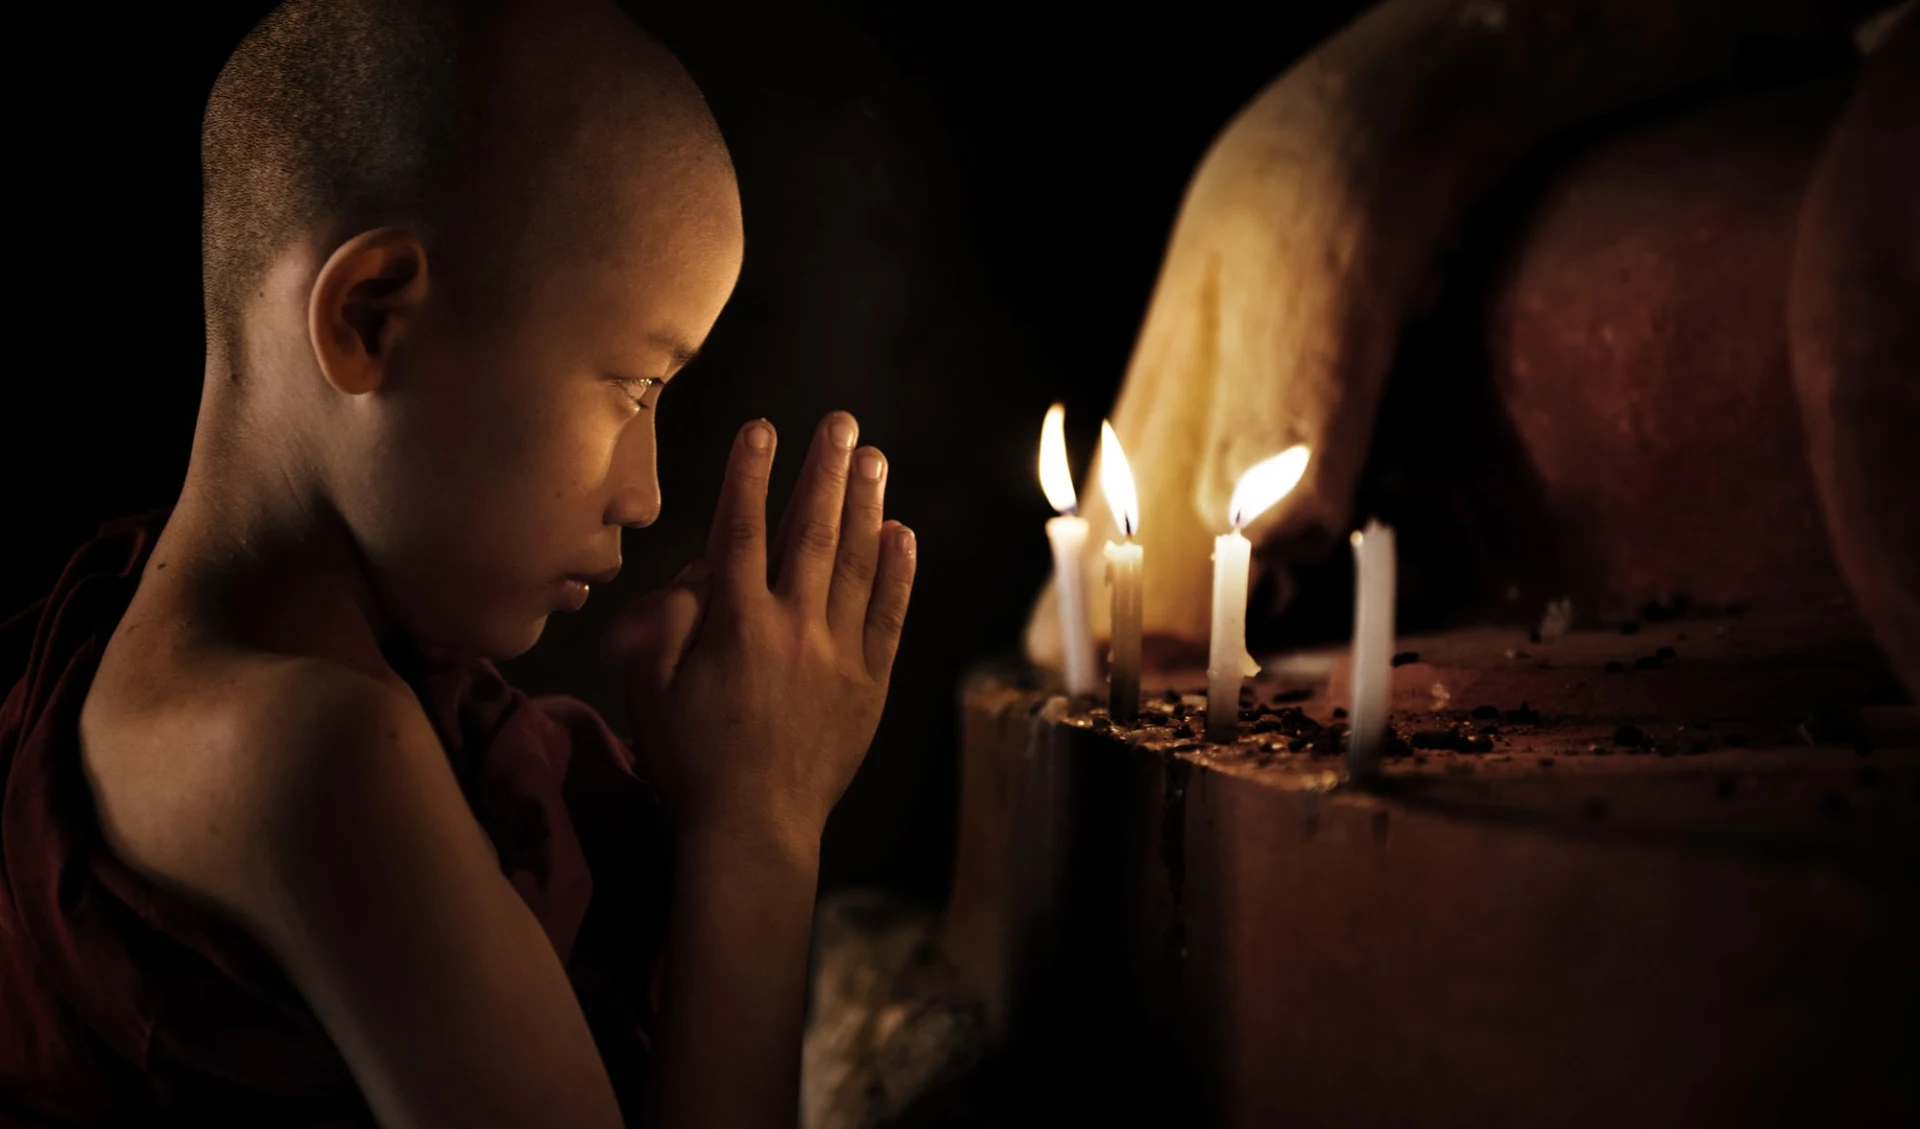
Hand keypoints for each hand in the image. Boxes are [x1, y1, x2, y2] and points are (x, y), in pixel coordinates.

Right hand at [612, 412, 915, 845]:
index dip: (749, 475)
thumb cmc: (691, 759)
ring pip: (855, 562)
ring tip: (873, 458)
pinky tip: (902, 534)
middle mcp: (793, 627)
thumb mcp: (651, 687)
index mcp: (735, 623)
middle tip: (841, 423)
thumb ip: (670, 619)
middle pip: (810, 531)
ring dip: (865, 505)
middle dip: (824, 470)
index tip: (761, 429)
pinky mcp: (869, 684)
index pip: (742, 529)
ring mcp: (838, 653)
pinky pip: (889, 615)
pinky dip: (897, 572)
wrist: (752, 828)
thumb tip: (698, 569)